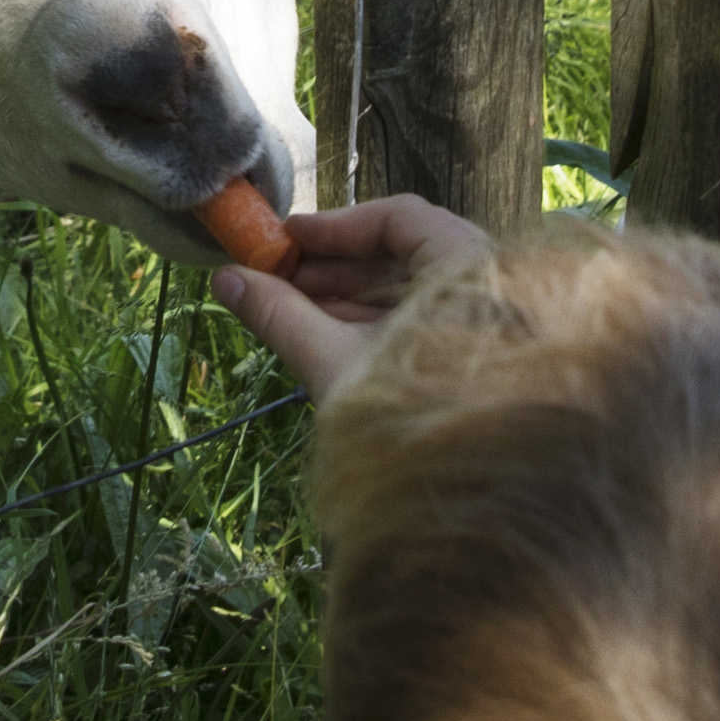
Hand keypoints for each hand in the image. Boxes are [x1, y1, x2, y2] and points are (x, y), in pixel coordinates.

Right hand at [215, 194, 493, 400]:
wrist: (470, 503)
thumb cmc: (411, 422)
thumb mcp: (336, 361)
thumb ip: (283, 315)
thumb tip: (225, 278)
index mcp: (471, 268)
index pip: (398, 217)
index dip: (335, 227)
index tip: (284, 240)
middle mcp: (494, 287)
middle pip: (404, 255)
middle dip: (335, 267)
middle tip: (276, 278)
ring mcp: (492, 325)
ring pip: (411, 292)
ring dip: (349, 297)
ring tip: (290, 309)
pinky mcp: (481, 359)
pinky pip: (425, 323)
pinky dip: (377, 324)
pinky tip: (328, 336)